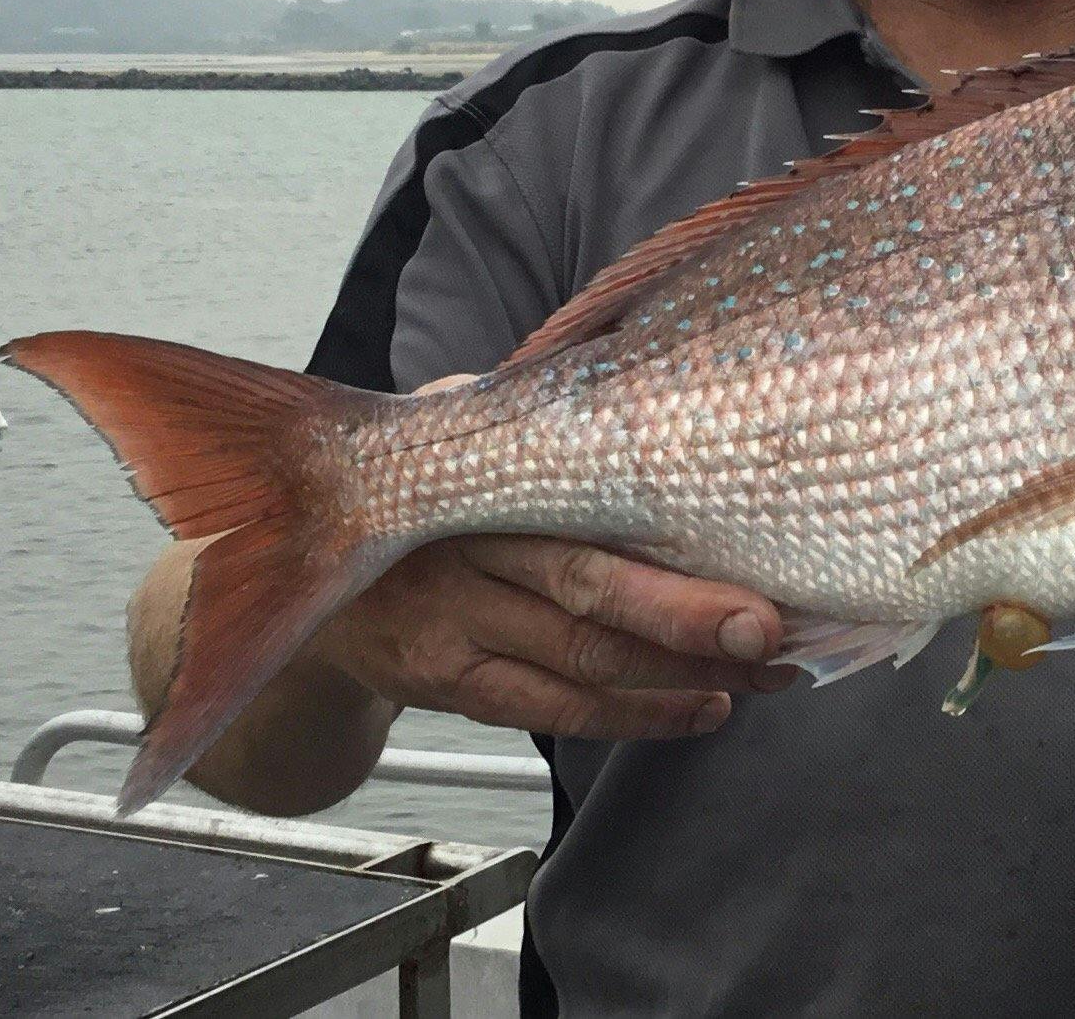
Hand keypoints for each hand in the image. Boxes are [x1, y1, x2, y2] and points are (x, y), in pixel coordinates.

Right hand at [309, 374, 794, 740]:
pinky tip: (707, 705)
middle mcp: (463, 553)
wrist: (300, 562)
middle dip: (690, 617)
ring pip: (586, 661)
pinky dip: (640, 714)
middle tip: (774, 631)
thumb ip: (533, 405)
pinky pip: (557, 709)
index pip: (583, 503)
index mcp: (476, 476)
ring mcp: (451, 628)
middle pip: (590, 591)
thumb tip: (650, 360)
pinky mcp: (447, 685)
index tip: (754, 536)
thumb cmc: (422, 476)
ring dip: (688, 673)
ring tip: (768, 669)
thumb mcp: (457, 419)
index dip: (668, 532)